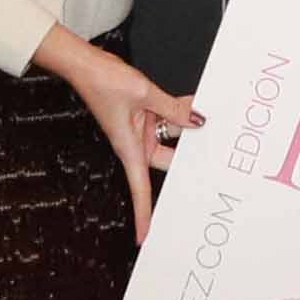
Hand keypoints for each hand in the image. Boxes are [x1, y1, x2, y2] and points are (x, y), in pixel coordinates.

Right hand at [50, 33, 201, 235]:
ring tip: (203, 117)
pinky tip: (193, 103)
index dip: (143, 215)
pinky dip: (178, 112)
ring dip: (185, 127)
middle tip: (212, 154)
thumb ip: (174, 109)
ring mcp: (139, 130)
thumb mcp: (145, 94)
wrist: (87, 64)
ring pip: (170, 137)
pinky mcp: (142, 116)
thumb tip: (196, 119)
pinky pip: (166, 119)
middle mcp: (135, 143)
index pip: (140, 190)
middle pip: (167, 160)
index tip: (146, 236)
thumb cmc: (103, 82)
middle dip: (186, 154)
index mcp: (130, 148)